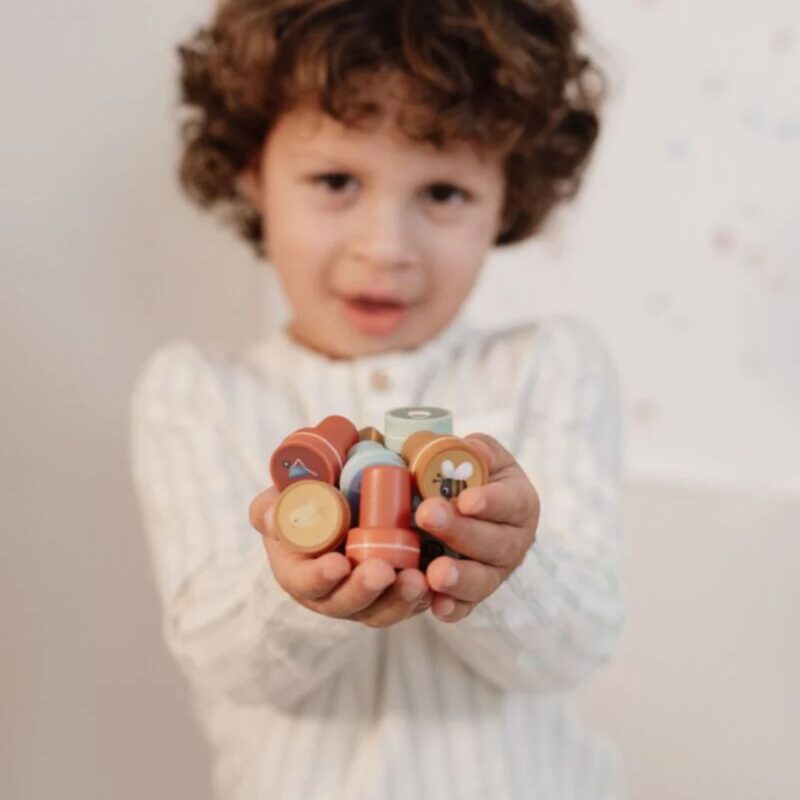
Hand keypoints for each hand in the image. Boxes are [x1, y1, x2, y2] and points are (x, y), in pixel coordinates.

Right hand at [248, 487, 432, 627]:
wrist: (343, 494)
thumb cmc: (307, 499)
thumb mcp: (281, 499)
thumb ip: (271, 507)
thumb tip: (273, 517)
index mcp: (298, 572)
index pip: (305, 584)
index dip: (319, 578)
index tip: (338, 564)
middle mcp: (331, 593)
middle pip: (347, 605)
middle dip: (366, 591)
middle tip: (384, 571)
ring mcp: (365, 598)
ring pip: (381, 611)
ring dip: (399, 600)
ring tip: (418, 580)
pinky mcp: (394, 593)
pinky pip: (409, 603)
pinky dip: (424, 598)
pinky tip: (438, 584)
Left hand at [414, 433, 539, 622]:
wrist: (466, 508)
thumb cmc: (472, 478)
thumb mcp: (481, 456)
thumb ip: (478, 450)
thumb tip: (471, 447)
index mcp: (519, 502)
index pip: (511, 503)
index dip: (490, 502)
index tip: (466, 499)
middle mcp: (514, 541)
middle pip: (495, 543)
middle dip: (461, 531)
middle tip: (428, 516)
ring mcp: (495, 571)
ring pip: (484, 579)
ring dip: (460, 577)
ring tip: (435, 573)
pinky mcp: (473, 594)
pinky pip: (466, 606)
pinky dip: (453, 608)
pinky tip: (437, 606)